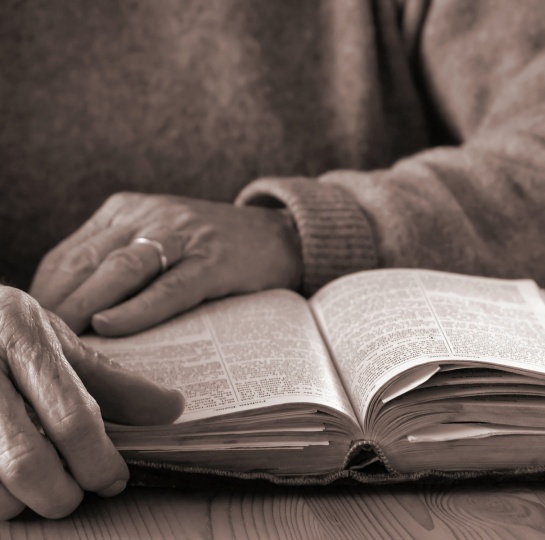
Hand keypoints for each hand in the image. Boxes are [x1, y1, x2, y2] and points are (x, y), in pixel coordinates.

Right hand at [0, 285, 184, 519]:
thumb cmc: (7, 331)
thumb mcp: (60, 342)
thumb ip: (114, 381)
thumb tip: (172, 409)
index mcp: (25, 341)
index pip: (71, 415)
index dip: (99, 459)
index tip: (113, 479)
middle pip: (24, 460)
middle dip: (59, 494)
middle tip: (73, 495)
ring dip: (16, 503)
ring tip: (32, 489)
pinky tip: (4, 483)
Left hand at [30, 192, 302, 335]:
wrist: (279, 235)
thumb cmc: (212, 248)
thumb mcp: (158, 242)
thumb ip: (119, 263)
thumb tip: (75, 316)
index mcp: (127, 210)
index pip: (70, 253)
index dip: (45, 293)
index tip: (32, 327)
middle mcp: (150, 216)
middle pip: (89, 262)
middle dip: (57, 305)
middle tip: (37, 342)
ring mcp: (183, 235)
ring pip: (122, 271)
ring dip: (86, 307)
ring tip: (63, 340)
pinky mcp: (213, 260)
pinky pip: (168, 287)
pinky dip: (137, 309)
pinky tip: (111, 327)